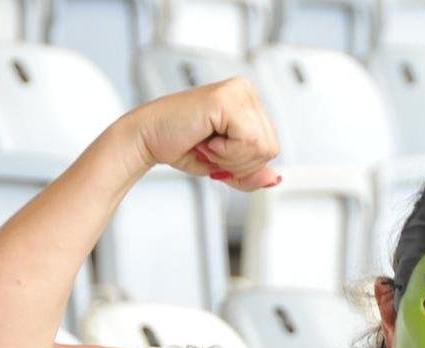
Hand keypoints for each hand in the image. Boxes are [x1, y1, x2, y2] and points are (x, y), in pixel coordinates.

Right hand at [129, 77, 279, 191]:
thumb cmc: (182, 145)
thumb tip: (275, 178)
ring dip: (231, 158)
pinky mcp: (227, 98)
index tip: (219, 153)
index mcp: (249, 103)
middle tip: (211, 150)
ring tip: (208, 144)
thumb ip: (252, 174)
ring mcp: (238, 92)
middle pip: (270, 148)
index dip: (246, 164)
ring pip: (261, 146)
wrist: (148, 138)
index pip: (271, 147)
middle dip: (239, 163)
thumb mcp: (226, 166)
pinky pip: (249, 141)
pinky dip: (226, 152)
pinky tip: (207, 139)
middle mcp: (246, 92)